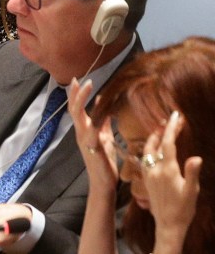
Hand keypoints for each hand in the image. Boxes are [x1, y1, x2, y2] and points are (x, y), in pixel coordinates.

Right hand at [67, 78, 118, 194]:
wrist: (103, 183)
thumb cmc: (104, 161)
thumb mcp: (104, 137)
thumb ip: (102, 121)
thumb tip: (102, 103)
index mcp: (84, 130)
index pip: (77, 108)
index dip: (76, 94)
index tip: (77, 79)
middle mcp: (81, 133)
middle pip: (74, 110)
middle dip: (77, 94)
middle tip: (80, 80)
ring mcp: (85, 141)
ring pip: (79, 118)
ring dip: (82, 101)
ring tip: (89, 88)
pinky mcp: (93, 149)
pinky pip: (91, 134)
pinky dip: (93, 123)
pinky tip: (97, 113)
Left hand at [144, 111, 200, 252]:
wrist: (167, 224)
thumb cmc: (183, 209)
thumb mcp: (192, 192)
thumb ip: (192, 173)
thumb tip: (196, 157)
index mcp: (167, 170)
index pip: (168, 143)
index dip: (171, 128)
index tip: (176, 116)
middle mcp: (154, 170)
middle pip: (155, 144)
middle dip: (162, 130)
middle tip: (169, 120)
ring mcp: (148, 174)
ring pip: (147, 150)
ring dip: (153, 139)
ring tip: (160, 130)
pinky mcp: (145, 179)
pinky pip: (144, 159)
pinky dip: (149, 149)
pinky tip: (153, 148)